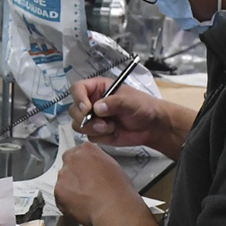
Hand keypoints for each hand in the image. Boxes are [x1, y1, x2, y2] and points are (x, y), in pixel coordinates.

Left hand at [55, 143, 136, 225]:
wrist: (113, 208)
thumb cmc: (119, 190)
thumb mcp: (113, 166)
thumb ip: (98, 163)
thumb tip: (96, 169)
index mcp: (86, 150)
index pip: (78, 151)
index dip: (83, 164)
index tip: (86, 171)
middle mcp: (72, 159)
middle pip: (68, 165)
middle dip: (75, 175)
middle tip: (86, 186)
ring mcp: (63, 176)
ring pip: (63, 181)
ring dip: (71, 188)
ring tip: (86, 199)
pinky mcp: (58, 192)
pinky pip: (60, 196)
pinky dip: (68, 202)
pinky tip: (81, 206)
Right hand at [68, 77, 192, 159]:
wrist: (152, 126)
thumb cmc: (143, 106)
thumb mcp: (130, 101)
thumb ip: (114, 103)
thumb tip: (96, 108)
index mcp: (97, 88)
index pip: (77, 88)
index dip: (78, 98)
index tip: (86, 108)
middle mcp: (92, 102)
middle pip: (73, 110)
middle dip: (85, 118)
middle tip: (101, 123)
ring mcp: (93, 118)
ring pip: (78, 125)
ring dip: (93, 129)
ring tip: (111, 128)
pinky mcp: (97, 132)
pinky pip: (89, 136)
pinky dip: (101, 136)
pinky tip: (114, 133)